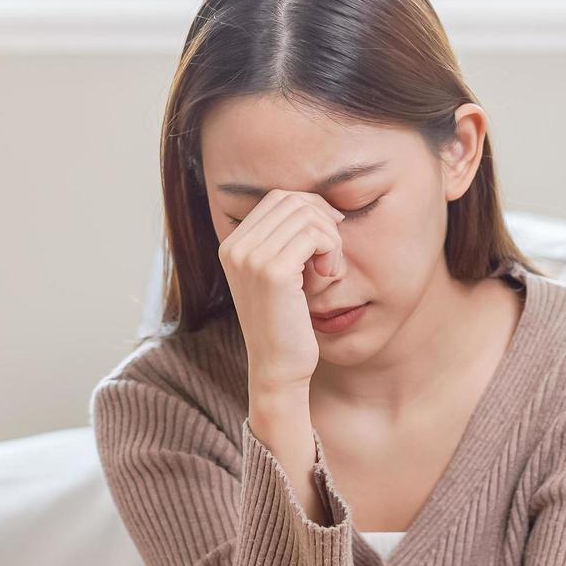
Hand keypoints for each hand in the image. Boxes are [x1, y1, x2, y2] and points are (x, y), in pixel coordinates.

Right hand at [219, 189, 347, 390]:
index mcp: (232, 245)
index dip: (311, 208)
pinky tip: (329, 274)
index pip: (278, 198)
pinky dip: (331, 249)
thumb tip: (315, 204)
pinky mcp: (273, 272)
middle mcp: (235, 247)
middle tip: (333, 253)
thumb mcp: (279, 276)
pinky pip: (314, 236)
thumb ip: (284, 241)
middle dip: (323, 220)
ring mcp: (251, 258)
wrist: (278, 367)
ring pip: (306, 215)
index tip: (329, 235)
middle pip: (293, 200)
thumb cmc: (286, 323)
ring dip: (330, 238)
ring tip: (330, 269)